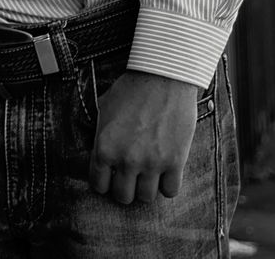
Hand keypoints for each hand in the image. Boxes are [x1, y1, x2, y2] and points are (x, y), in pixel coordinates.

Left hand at [88, 69, 198, 204]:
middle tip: (130, 177)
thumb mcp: (103, 109)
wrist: (162, 77)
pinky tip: (165, 171)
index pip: (99, 185)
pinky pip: (170, 192)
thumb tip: (98, 154)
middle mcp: (126, 160)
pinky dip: (168, 185)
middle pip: (123, 196)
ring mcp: (151, 163)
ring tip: (148, 174)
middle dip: (125, 188)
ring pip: (146, 198)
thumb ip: (99, 136)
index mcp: (104, 147)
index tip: (111, 177)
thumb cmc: (131, 89)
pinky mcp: (176, 162)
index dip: (105, 182)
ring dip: (146, 188)